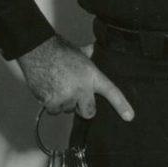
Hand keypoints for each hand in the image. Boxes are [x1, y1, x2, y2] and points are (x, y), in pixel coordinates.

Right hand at [17, 35, 132, 120]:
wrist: (38, 51)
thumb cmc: (59, 50)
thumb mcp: (82, 53)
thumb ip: (92, 57)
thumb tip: (96, 51)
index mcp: (92, 76)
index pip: (111, 92)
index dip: (121, 105)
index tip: (129, 116)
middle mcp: (81, 89)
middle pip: (88, 112)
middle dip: (83, 108)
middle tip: (77, 96)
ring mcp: (66, 97)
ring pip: (68, 110)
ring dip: (65, 103)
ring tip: (59, 86)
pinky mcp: (50, 102)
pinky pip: (54, 110)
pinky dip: (51, 104)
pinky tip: (50, 90)